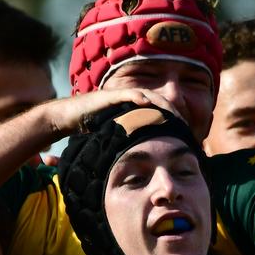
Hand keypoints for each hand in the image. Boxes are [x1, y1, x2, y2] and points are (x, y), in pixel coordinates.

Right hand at [47, 88, 181, 136]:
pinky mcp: (109, 95)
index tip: (184, 130)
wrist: (69, 117)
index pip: (159, 110)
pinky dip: (139, 97)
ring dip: (162, 104)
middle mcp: (130, 99)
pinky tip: (148, 103)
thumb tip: (140, 160)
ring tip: (173, 114)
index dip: (172, 118)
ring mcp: (120, 95)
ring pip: (148, 95)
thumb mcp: (114, 136)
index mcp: (133, 108)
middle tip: (185, 124)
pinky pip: (128, 94)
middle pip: (159, 101)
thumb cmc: (89, 128)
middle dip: (173, 111)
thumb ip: (128, 141)